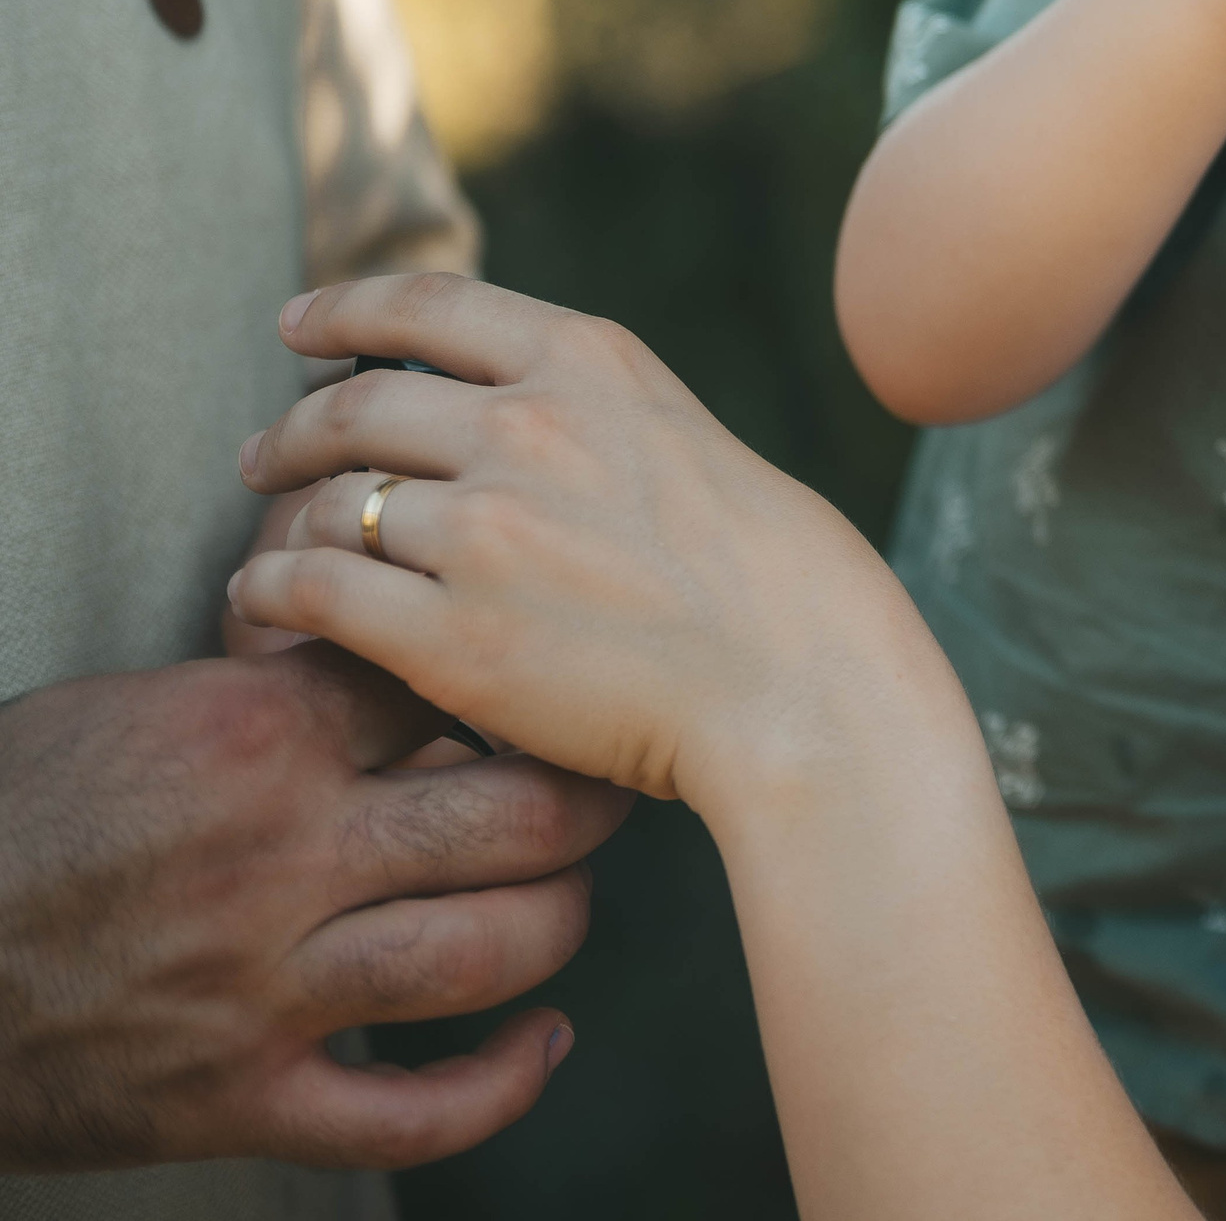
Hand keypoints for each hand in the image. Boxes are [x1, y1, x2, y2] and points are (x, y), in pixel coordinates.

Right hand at [0, 642, 629, 1170]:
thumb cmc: (20, 814)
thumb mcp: (139, 709)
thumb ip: (276, 692)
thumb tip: (403, 669)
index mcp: (253, 740)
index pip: (444, 686)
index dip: (509, 685)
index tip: (539, 691)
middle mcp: (280, 858)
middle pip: (513, 818)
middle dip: (587, 800)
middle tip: (608, 788)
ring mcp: (266, 988)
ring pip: (486, 953)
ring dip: (559, 924)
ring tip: (568, 897)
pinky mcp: (243, 1098)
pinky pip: (411, 1115)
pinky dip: (498, 1086)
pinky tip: (542, 1041)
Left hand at [229, 276, 946, 811]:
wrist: (803, 685)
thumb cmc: (777, 581)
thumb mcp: (687, 439)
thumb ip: (594, 415)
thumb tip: (511, 413)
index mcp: (590, 362)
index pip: (426, 305)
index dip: (342, 307)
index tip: (297, 325)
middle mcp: (526, 426)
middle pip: (354, 405)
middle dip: (294, 430)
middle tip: (266, 457)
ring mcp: (484, 530)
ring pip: (329, 504)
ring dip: (288, 523)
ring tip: (277, 549)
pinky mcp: (452, 636)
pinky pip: (312, 591)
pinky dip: (269, 591)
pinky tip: (262, 602)